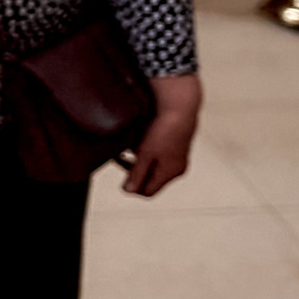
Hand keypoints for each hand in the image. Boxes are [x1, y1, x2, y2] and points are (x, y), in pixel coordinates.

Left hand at [121, 72, 199, 197]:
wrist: (179, 107)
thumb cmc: (163, 130)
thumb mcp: (144, 154)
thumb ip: (136, 174)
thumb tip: (128, 191)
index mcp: (170, 173)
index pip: (148, 192)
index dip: (132, 187)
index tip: (120, 175)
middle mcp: (177, 169)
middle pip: (150, 180)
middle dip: (134, 172)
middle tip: (120, 159)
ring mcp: (178, 158)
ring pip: (153, 167)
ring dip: (138, 161)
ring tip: (126, 150)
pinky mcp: (176, 147)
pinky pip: (158, 157)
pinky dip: (146, 153)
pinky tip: (138, 142)